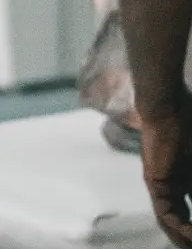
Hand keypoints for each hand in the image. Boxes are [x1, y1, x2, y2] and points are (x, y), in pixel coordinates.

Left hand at [142, 101, 191, 246]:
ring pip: (171, 222)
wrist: (167, 109)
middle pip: (181, 221)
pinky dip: (179, 228)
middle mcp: (170, 187)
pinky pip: (165, 214)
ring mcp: (161, 185)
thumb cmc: (188, 129)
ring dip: (185, 237)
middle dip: (190, 237)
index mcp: (182, 181)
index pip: (189, 213)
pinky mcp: (156, 183)